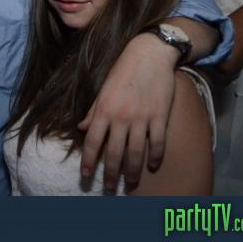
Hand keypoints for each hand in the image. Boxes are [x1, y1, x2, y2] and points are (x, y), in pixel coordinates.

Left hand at [78, 33, 178, 191]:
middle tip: (108, 189)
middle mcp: (121, 117)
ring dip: (132, 172)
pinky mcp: (160, 117)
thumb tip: (82, 129)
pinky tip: (153, 166)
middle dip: (110, 174)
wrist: (149, 54)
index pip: (92, 142)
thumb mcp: (103, 89)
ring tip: (131, 184)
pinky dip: (155, 156)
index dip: (87, 161)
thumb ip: (93, 111)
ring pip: (136, 153)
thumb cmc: (122, 70)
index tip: (85, 175)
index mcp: (103, 110)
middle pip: (114, 153)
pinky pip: (158, 143)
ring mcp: (142, 118)